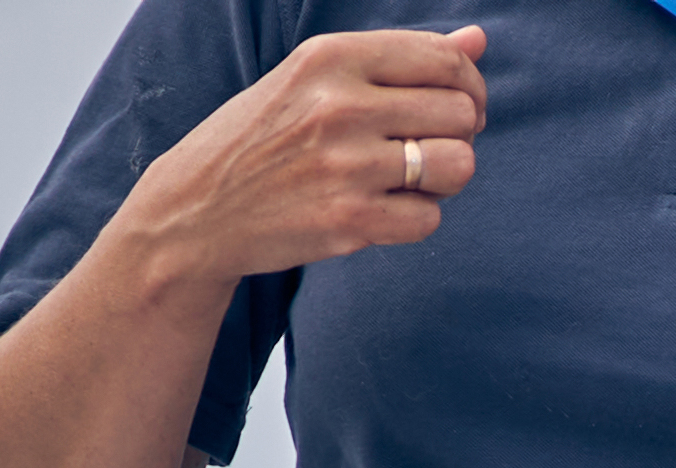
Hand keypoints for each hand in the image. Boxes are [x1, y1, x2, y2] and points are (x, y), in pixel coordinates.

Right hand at [122, 26, 487, 286]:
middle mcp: (340, 104)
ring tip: (407, 178)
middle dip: (458, 134)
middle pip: (461, 113)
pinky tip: (379, 209)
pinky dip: (415, 218)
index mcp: (330, 56)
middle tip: (424, 147)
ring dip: (445, 178)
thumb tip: (478, 40)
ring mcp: (346, 164)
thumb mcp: (317, 78)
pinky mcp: (350, 220)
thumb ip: (401, 59)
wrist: (196, 206)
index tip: (456, 106)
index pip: (445, 61)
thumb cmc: (267, 135)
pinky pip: (431, 218)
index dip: (469, 88)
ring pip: (459, 165)